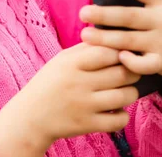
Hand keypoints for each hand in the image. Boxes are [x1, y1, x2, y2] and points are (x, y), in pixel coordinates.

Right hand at [0, 43, 139, 156]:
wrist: (30, 117)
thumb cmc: (49, 83)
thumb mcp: (61, 60)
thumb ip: (86, 48)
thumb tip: (112, 36)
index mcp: (72, 63)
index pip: (107, 52)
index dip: (121, 52)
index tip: (124, 54)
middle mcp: (78, 83)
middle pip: (121, 73)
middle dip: (132, 71)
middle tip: (131, 71)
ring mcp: (84, 106)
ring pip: (124, 96)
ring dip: (131, 92)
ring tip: (125, 90)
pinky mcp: (87, 125)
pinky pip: (119, 121)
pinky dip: (123, 115)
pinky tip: (117, 110)